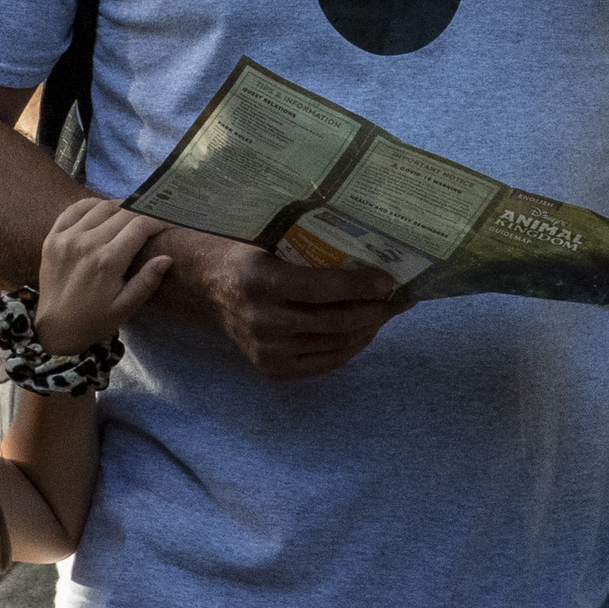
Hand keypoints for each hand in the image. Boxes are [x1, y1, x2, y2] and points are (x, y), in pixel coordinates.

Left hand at [35, 196, 173, 352]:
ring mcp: (67, 238)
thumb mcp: (125, 308)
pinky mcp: (52, 238)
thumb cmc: (94, 320)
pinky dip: (92, 205)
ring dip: (120, 208)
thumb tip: (166, 257)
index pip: (140, 226)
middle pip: (123, 213)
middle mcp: (86, 244)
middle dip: (143, 213)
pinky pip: (75, 209)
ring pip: (101, 207)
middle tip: (152, 220)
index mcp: (107, 262)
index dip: (158, 220)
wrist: (54, 329)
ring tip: (129, 216)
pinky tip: (102, 212)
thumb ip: (146, 281)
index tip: (167, 224)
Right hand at [152, 223, 402, 380]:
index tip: (390, 280)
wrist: (207, 290)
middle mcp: (261, 319)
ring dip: (368, 328)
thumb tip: (368, 238)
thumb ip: (308, 242)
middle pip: (333, 321)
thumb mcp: (268, 238)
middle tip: (401, 297)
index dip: (359, 286)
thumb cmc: (246, 253)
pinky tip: (366, 330)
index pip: (320, 288)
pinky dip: (351, 347)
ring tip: (389, 311)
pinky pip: (324, 362)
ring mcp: (265, 350)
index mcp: (258, 279)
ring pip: (334, 344)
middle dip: (375, 310)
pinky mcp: (271, 369)